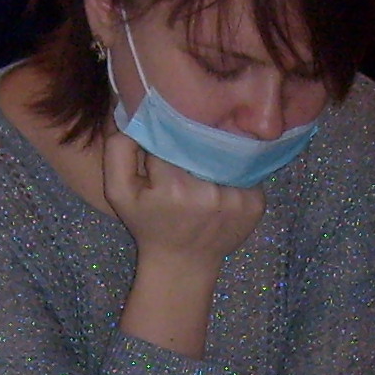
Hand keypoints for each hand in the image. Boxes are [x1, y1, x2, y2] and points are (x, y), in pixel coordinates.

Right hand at [99, 125, 266, 268]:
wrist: (183, 264)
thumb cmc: (148, 224)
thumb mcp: (119, 191)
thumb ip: (118, 150)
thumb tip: (134, 110)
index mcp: (173, 187)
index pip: (171, 136)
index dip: (166, 130)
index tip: (164, 132)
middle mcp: (209, 193)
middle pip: (202, 142)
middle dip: (192, 137)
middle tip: (185, 140)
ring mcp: (236, 200)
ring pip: (226, 151)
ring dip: (216, 148)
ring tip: (205, 155)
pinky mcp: (256, 204)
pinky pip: (246, 168)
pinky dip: (236, 166)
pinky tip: (222, 176)